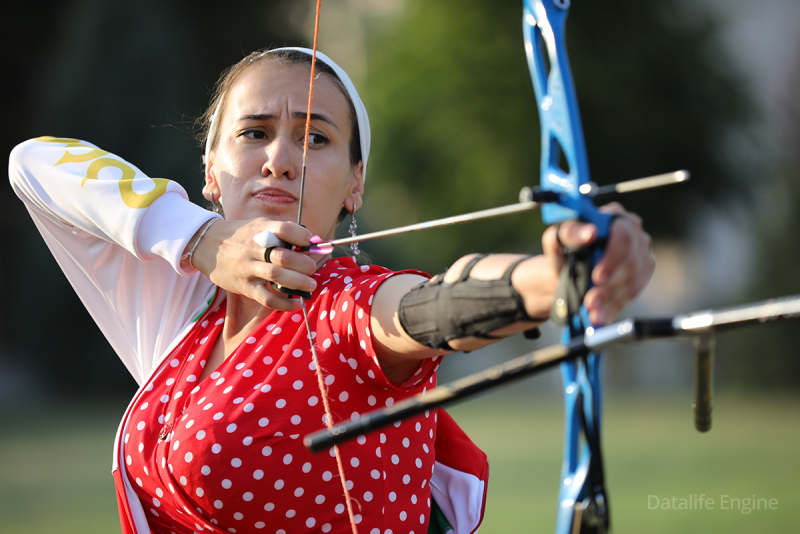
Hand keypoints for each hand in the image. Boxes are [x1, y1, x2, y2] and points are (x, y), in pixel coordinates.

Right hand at [189, 218, 317, 311]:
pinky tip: (297, 303)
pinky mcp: (244, 286)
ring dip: (299, 282)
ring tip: (311, 285)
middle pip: (283, 256)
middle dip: (304, 264)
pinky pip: (266, 298)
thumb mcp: (258, 226)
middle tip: (312, 268)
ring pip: (277, 276)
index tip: (310, 243)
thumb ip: (281, 232)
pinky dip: (284, 303)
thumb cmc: (240, 236)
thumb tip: (310, 241)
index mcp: (260, 229)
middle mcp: (254, 248)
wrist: (206, 245)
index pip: (284, 229)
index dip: (301, 236)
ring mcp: (248, 268)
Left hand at [542, 202, 653, 324]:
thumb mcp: (557, 240)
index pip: (622, 236)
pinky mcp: (642, 273)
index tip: (597, 278)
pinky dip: (615, 307)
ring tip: (593, 312)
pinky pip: (634, 292)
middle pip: (631, 261)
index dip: (612, 259)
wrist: (567, 271)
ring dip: (611, 300)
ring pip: (633, 280)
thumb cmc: (563, 251)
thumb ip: (569, 232)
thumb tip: (590, 232)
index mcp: (614, 216)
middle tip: (590, 301)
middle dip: (609, 286)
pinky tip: (602, 316)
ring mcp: (641, 253)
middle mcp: (634, 231)